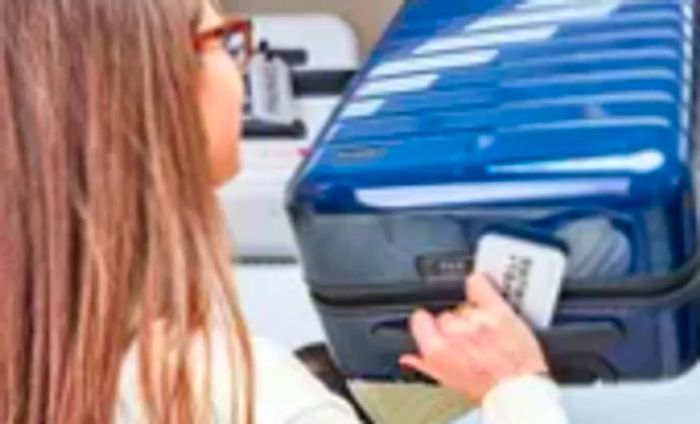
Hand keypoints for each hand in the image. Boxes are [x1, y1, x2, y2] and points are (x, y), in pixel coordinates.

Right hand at [400, 274, 547, 403]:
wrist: (521, 391)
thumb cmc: (489, 391)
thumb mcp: (451, 382)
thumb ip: (425, 365)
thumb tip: (408, 358)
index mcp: (436, 350)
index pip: (419, 320)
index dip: (427, 324)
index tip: (434, 327)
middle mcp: (454, 333)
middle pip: (445, 314)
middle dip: (455, 325)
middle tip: (469, 339)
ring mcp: (475, 319)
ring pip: (464, 305)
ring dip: (473, 315)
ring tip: (485, 330)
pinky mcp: (496, 310)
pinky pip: (479, 285)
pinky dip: (479, 285)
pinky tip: (480, 288)